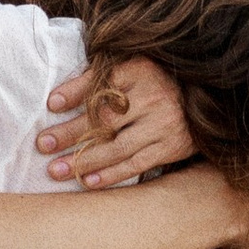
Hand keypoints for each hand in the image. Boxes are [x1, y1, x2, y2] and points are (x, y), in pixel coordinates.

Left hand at [38, 55, 197, 188]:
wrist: (205, 100)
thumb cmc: (155, 81)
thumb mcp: (130, 67)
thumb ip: (96, 78)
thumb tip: (55, 101)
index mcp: (140, 70)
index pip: (103, 83)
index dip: (76, 93)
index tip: (51, 104)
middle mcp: (154, 96)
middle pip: (105, 119)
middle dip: (70, 134)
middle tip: (43, 145)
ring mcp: (164, 124)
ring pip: (117, 147)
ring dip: (84, 161)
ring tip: (55, 170)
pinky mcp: (172, 147)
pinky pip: (136, 164)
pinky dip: (110, 175)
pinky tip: (87, 181)